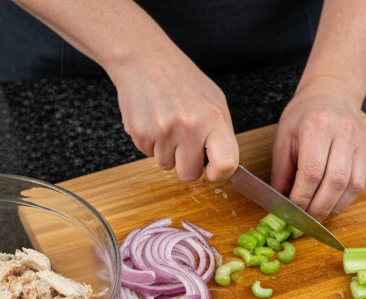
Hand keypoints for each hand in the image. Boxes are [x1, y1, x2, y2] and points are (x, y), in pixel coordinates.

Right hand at [110, 41, 238, 182]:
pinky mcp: (140, 132)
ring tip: (167, 123)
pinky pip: (148, 154)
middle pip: (190, 174)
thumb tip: (223, 166)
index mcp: (214, 119)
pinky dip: (151, 142)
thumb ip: (221, 136)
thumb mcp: (214, 101)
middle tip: (184, 139)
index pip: (226, 164)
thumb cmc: (182, 80)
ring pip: (167, 165)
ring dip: (167, 151)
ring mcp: (163, 130)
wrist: (144, 57)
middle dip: (187, 162)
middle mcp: (190, 126)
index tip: (212, 170)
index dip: (219, 174)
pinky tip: (153, 120)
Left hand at [271, 77, 365, 221]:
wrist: (331, 94)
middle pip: (334, 182)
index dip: (302, 198)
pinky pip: (359, 186)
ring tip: (318, 218)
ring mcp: (358, 144)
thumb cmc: (304, 116)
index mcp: (316, 127)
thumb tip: (281, 204)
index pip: (311, 172)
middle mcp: (342, 134)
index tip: (292, 213)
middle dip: (319, 208)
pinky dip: (344, 201)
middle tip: (306, 222)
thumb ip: (282, 173)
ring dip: (333, 209)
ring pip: (350, 187)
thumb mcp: (284, 139)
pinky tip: (332, 206)